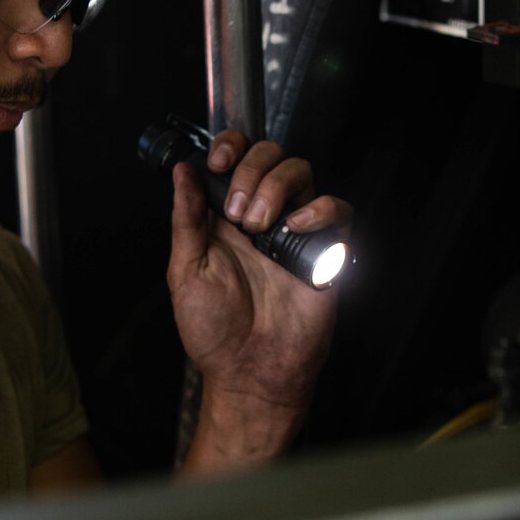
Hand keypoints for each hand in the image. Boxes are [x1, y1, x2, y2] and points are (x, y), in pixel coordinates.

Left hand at [166, 130, 350, 471]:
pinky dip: (320, 209)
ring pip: (301, 172)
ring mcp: (295, 230)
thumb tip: (182, 171)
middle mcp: (261, 216)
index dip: (231, 146)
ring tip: (260, 227)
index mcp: (224, 217)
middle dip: (251, 171)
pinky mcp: (325, 250)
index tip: (220, 162)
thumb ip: (187, 218)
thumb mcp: (186, 272)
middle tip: (238, 214)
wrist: (252, 373)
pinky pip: (337, 209)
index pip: (234, 158)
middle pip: (269, 155)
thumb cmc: (214, 332)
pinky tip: (296, 228)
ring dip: (277, 187)